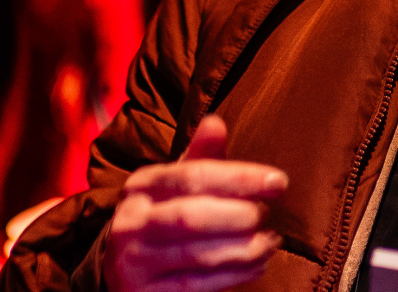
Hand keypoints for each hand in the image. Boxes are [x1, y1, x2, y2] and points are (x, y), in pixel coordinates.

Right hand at [105, 116, 286, 291]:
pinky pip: (197, 285)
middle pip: (191, 217)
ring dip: (243, 250)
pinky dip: (234, 275)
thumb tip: (216, 122)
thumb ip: (199, 157)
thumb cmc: (160, 217)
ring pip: (197, 255)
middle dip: (239, 216)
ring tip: (270, 242)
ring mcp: (134, 261)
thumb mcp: (173, 185)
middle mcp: (131, 221)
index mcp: (141, 185)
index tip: (278, 182)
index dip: (239, 178)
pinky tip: (257, 266)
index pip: (192, 176)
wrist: (120, 269)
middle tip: (266, 216)